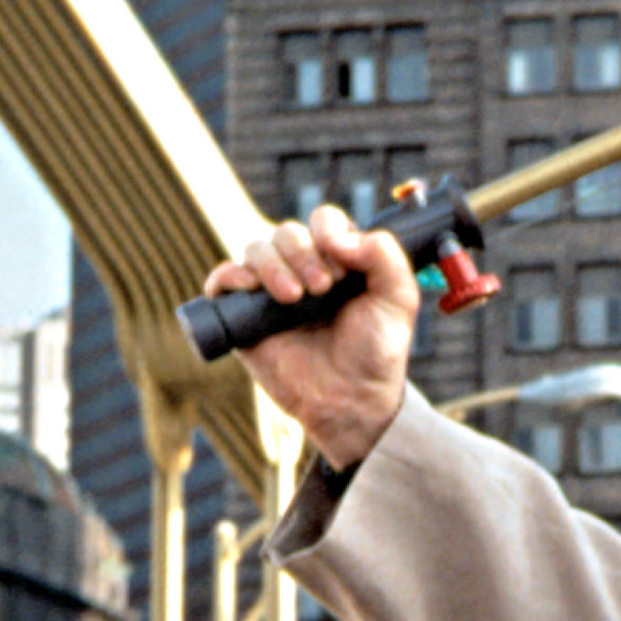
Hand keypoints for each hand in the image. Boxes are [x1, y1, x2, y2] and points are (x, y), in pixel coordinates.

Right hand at [203, 207, 419, 468]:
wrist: (351, 399)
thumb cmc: (376, 349)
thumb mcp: (398, 300)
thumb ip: (385, 257)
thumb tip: (338, 236)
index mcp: (340, 258)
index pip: (324, 221)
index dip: (329, 232)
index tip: (343, 265)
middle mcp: (303, 268)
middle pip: (287, 232)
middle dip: (303, 253)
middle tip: (322, 288)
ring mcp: (271, 289)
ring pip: (256, 249)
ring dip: (272, 265)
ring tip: (294, 298)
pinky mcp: (245, 314)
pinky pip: (222, 280)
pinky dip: (229, 275)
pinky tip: (249, 287)